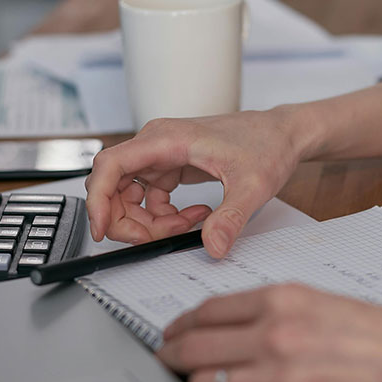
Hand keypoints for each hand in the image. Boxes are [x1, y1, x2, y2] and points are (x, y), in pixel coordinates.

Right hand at [85, 108, 304, 257]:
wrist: (283, 134)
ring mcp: (161, 156)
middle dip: (127, 221)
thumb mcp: (253, 186)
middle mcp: (156, 144)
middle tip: (154, 239)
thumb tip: (213, 247)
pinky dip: (164, 217)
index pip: (111, 165)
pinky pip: (150, 199)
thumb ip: (231, 218)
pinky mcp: (170, 167)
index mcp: (165, 139)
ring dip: (149, 222)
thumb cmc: (267, 144)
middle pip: (114, 186)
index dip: (98, 199)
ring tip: (187, 226)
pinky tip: (195, 217)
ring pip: (130, 196)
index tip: (101, 229)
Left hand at [157, 284, 381, 381]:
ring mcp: (282, 381)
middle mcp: (276, 336)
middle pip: (192, 348)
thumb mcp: (330, 305)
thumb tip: (234, 331)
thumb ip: (278, 315)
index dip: (180, 327)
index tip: (173, 335)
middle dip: (172, 358)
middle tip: (167, 364)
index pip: (206, 312)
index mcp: (285, 300)